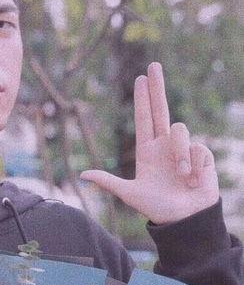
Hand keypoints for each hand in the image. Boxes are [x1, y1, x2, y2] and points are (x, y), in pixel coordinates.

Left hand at [80, 62, 218, 223]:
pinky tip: (193, 180)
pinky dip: (194, 166)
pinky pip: (198, 148)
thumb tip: (83, 174)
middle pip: (161, 108)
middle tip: (153, 65)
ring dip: (180, 154)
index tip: (140, 78)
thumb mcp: (130, 194)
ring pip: (181, 130)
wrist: (184, 219)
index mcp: (147, 150)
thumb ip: (108, 182)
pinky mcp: (201, 155)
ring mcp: (183, 148)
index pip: (144, 118)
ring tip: (180, 176)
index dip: (142, 98)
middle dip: (157, 86)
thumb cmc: (157, 208)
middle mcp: (164, 145)